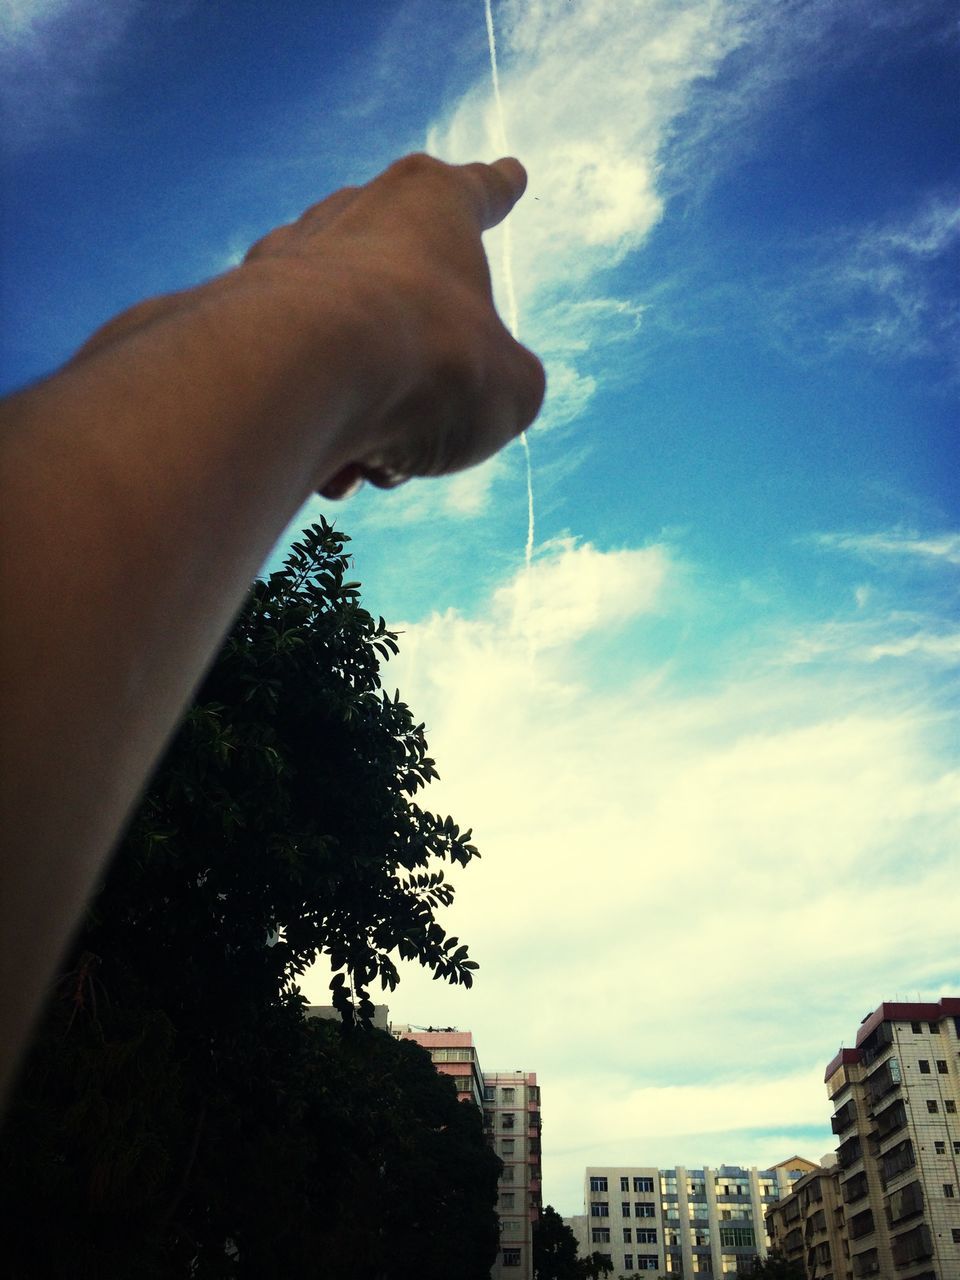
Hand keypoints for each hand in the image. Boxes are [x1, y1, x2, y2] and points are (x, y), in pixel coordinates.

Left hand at [243, 154, 545, 496]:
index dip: (500, 191)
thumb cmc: (427, 367)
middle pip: (406, 296)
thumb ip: (502, 386)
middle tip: (431, 411)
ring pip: (353, 358)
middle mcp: (350, 218)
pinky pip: (297, 387)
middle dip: (425, 367)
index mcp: (430, 206)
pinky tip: (331, 467)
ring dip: (375, 419)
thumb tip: (464, 409)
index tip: (512, 174)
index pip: (478, 193)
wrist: (300, 383)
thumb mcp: (509, 390)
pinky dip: (320, 434)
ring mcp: (285, 267)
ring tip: (379, 455)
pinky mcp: (233, 325)